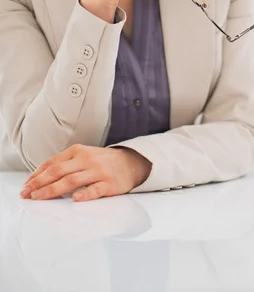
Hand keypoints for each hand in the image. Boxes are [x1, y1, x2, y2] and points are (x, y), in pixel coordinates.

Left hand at [20, 144, 151, 201]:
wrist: (131, 162)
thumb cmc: (102, 161)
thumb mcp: (83, 155)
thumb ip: (64, 163)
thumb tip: (40, 176)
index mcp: (78, 151)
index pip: (53, 163)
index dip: (37, 175)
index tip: (26, 186)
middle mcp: (86, 160)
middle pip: (58, 172)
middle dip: (39, 184)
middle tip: (27, 194)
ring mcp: (98, 172)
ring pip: (71, 181)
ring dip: (52, 190)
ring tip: (39, 198)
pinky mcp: (109, 184)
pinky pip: (95, 190)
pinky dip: (84, 195)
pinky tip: (74, 200)